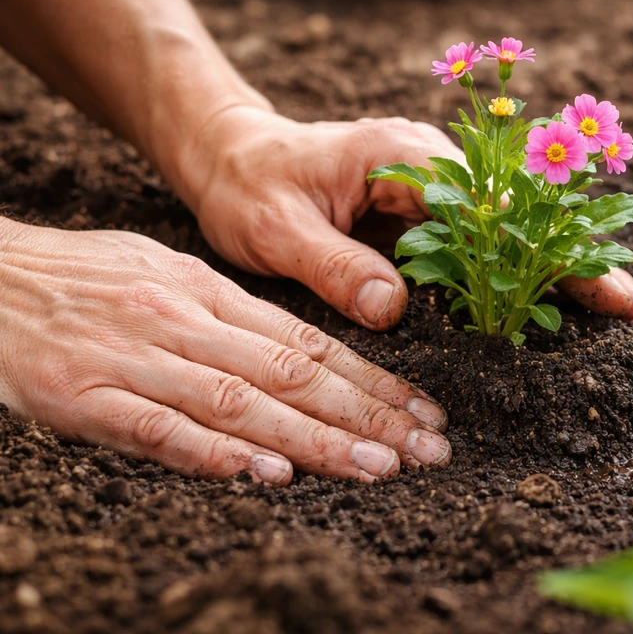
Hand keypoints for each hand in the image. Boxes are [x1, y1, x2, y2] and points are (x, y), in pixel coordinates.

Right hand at [0, 220, 451, 483]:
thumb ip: (235, 317)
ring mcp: (137, 361)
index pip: (310, 343)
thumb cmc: (89, 278)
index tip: (424, 413)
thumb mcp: (170, 277)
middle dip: (367, 415)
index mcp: (209, 292)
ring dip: (313, 439)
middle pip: (291, 374)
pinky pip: (159, 430)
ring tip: (374, 466)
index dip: (374, 381)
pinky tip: (267, 475)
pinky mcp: (86, 398)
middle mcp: (184, 323)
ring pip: (240, 402)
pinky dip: (216, 453)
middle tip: (425, 450)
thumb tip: (307, 357)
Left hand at [184, 105, 632, 329]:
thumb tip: (395, 311)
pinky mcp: (429, 210)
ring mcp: (438, 187)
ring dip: (564, 269)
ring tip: (620, 314)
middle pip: (527, 219)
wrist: (234, 156)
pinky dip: (524, 272)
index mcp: (409, 159)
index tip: (612, 291)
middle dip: (585, 263)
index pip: (502, 211)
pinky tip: (554, 305)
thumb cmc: (250, 184)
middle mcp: (437, 167)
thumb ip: (333, 266)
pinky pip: (486, 243)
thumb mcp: (275, 228)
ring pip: (516, 231)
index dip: (558, 253)